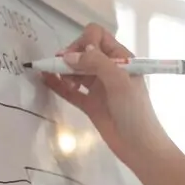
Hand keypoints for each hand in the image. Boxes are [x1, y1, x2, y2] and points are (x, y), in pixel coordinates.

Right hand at [44, 24, 177, 169]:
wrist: (140, 147)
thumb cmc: (135, 111)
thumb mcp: (119, 81)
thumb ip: (96, 63)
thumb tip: (69, 56)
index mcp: (122, 59)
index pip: (97, 36)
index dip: (85, 42)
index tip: (81, 57)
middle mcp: (109, 69)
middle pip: (82, 51)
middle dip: (70, 56)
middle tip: (63, 69)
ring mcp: (99, 87)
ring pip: (75, 70)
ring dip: (64, 71)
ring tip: (66, 82)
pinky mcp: (90, 103)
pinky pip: (69, 89)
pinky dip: (57, 84)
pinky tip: (45, 79)